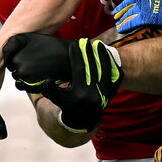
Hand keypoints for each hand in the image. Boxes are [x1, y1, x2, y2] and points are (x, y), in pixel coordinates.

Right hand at [7, 36, 122, 132]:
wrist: (83, 120)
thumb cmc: (67, 105)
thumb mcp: (57, 99)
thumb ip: (49, 90)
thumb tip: (47, 80)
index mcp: (80, 94)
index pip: (78, 70)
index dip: (76, 56)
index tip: (74, 45)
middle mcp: (93, 94)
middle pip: (92, 68)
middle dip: (89, 53)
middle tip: (85, 41)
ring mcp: (104, 94)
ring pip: (105, 71)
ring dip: (102, 56)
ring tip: (97, 44)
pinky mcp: (111, 93)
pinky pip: (114, 77)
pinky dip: (112, 66)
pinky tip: (108, 55)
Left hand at [113, 0, 161, 33]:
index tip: (127, 2)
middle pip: (129, 2)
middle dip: (122, 8)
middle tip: (116, 13)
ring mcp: (145, 7)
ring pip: (129, 12)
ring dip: (122, 17)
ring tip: (118, 22)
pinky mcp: (147, 18)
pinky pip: (133, 21)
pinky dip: (126, 25)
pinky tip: (122, 28)